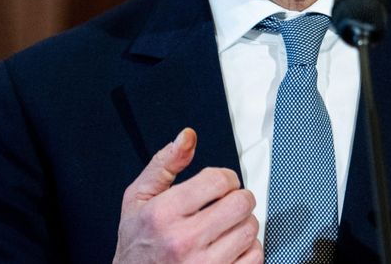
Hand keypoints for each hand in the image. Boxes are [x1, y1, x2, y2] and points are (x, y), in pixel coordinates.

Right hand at [114, 128, 261, 263]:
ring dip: (243, 223)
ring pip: (250, 229)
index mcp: (163, 215)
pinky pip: (254, 257)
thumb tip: (187, 138)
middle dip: (239, 197)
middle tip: (228, 202)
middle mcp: (183, 241)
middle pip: (240, 204)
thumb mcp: (138, 198)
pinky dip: (248, 249)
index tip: (222, 184)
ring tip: (226, 226)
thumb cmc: (136, 243)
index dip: (226, 177)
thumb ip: (164, 164)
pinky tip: (230, 246)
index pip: (217, 181)